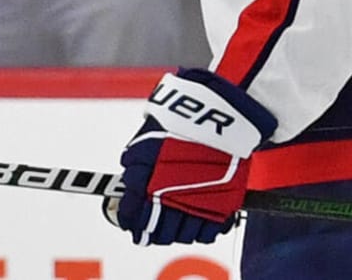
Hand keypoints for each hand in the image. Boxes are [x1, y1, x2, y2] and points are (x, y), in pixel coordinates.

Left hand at [106, 69, 275, 245]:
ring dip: (174, 233)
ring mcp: (198, 202)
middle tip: (150, 231)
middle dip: (151, 231)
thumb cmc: (181, 121)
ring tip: (172, 225)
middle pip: (156, 230)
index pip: (131, 214)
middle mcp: (171, 196)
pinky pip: (207, 233)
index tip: (130, 223)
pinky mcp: (222, 205)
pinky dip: (199, 231)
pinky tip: (194, 220)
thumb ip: (136, 164)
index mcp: (147, 181)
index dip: (129, 222)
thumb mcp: (147, 138)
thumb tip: (129, 185)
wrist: (220, 115)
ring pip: (182, 235)